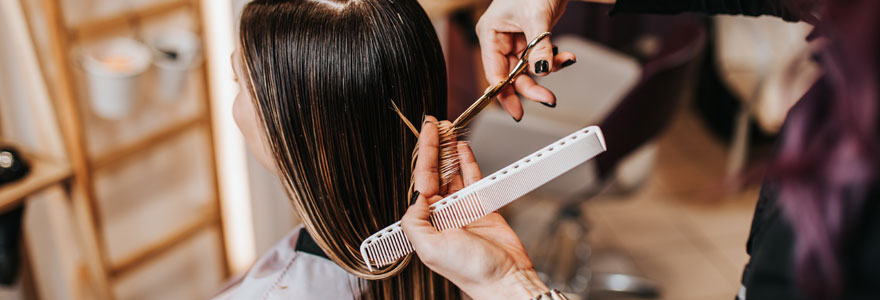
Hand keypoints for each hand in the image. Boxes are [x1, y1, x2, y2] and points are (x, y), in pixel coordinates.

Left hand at [401, 116, 547, 299]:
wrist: (504, 279)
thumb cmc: (470, 271)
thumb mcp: (429, 248)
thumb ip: (414, 221)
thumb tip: (415, 196)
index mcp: (426, 223)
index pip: (421, 181)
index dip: (424, 155)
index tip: (426, 134)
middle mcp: (442, 214)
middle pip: (436, 173)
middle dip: (435, 148)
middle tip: (435, 124)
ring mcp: (463, 209)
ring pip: (453, 173)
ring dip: (450, 151)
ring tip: (448, 130)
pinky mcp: (483, 207)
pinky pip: (473, 179)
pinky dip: (468, 162)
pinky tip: (463, 148)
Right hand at [476, 0, 576, 120]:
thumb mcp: (537, 17)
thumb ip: (538, 46)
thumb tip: (541, 71)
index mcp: (490, 34)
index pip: (494, 72)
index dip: (504, 94)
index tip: (517, 112)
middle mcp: (500, 39)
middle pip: (511, 75)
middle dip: (532, 86)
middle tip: (549, 99)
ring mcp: (516, 40)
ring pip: (528, 68)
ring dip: (549, 68)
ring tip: (566, 61)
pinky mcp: (531, 38)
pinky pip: (541, 57)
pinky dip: (555, 58)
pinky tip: (567, 55)